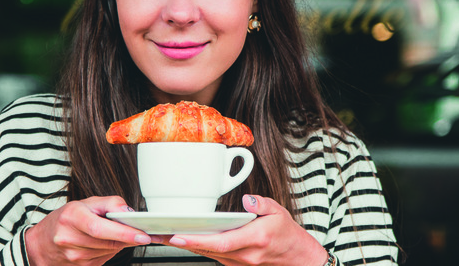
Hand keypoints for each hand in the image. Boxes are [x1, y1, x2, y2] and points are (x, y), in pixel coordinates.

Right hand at [26, 196, 152, 265]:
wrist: (41, 244)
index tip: (143, 235)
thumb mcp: (84, 203)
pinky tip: (103, 243)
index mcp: (72, 218)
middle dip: (128, 237)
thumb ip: (109, 203)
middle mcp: (71, 239)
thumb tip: (128, 211)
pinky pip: (105, 259)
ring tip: (115, 233)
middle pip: (109, 242)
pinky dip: (110, 250)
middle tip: (142, 233)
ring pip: (110, 251)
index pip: (101, 228)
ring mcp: (75, 257)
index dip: (124, 232)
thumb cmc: (64, 220)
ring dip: (119, 243)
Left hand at [163, 195, 328, 265]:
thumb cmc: (289, 236)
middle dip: (181, 242)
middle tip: (158, 233)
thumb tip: (248, 200)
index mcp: (255, 240)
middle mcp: (245, 256)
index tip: (177, 235)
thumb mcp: (279, 213)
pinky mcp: (236, 265)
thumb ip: (262, 204)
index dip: (197, 240)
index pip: (221, 242)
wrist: (300, 261)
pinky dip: (198, 248)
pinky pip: (214, 256)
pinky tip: (185, 239)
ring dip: (186, 245)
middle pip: (207, 250)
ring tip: (164, 234)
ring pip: (208, 254)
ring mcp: (240, 263)